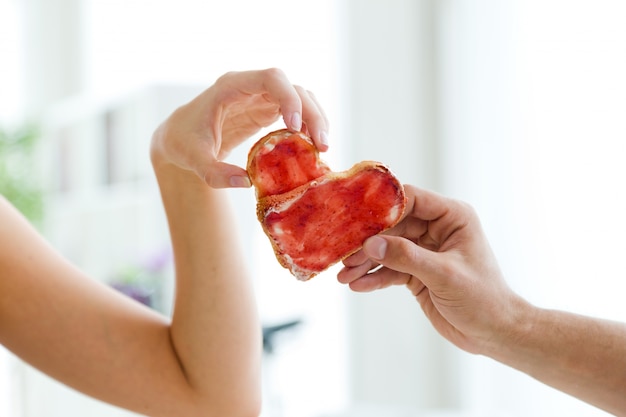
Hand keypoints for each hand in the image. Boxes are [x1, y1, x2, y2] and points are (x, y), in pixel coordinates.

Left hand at [151, 68, 328, 187]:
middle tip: (321, 145)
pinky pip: (296, 111)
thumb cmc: (182, 142)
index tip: (295, 126)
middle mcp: (251, 87)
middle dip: (311, 113)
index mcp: (231, 87)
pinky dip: (309, 126)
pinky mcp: (267, 111)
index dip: (288, 97)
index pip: (270, 78)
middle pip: (293, 88)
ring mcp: (261, 98)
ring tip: (322, 148)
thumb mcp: (192, 159)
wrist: (179, 137)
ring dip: (316, 119)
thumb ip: (214, 172)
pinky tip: (312, 147)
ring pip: (300, 97)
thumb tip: (245, 182)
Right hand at [337, 185, 524, 353]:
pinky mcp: (417, 271)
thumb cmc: (483, 299)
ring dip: (366, 262)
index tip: (357, 216)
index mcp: (452, 217)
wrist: (493, 333)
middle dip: (368, 241)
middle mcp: (437, 229)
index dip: (383, 207)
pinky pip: (390, 269)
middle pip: (393, 225)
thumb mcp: (444, 275)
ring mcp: (425, 250)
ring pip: (387, 248)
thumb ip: (406, 257)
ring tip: (344, 275)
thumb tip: (371, 244)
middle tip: (344, 253)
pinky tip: (357, 285)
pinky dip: (374, 277)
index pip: (411, 200)